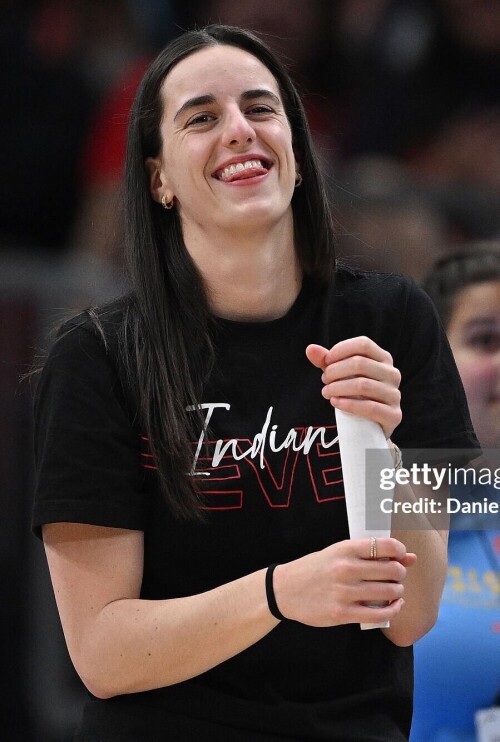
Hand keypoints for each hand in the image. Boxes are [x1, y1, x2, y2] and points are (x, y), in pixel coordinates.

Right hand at [273, 537, 415, 626]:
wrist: (285, 590)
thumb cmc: (316, 568)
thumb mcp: (339, 553)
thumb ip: (372, 554)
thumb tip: (411, 558)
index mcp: (345, 549)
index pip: (386, 546)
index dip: (400, 551)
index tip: (399, 557)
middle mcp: (345, 568)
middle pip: (392, 571)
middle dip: (399, 574)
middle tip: (395, 577)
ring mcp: (344, 592)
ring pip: (389, 592)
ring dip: (397, 592)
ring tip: (392, 591)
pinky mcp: (342, 613)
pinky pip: (379, 614)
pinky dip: (393, 610)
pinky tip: (393, 606)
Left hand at [306, 336, 401, 438]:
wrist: (369, 427)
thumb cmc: (354, 394)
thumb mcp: (340, 375)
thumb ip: (326, 362)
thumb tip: (310, 348)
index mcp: (383, 359)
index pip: (363, 344)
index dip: (340, 350)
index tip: (326, 362)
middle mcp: (393, 374)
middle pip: (360, 363)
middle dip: (335, 371)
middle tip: (324, 381)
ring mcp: (395, 395)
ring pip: (363, 385)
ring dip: (338, 388)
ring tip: (326, 392)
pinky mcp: (394, 415)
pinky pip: (370, 407)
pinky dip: (348, 404)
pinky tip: (335, 403)